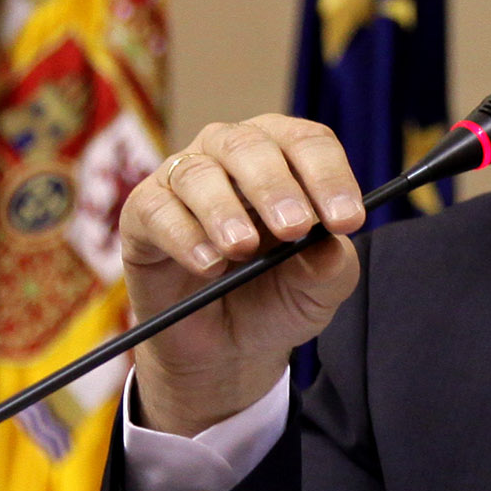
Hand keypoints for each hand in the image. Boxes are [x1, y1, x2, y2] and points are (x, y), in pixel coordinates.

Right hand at [118, 116, 366, 435]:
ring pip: (199, 173)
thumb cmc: (277, 296)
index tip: (346, 220)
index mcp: (285, 156)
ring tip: (242, 249)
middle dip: (276, 187)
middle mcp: (231, 153)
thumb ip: (330, 266)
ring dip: (223, 209)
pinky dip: (182, 235)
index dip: (329, 176)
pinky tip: (208, 265)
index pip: (309, 143)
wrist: (225, 348)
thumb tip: (328, 246)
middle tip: (293, 228)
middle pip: (252, 146)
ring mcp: (184, 179)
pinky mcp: (143, 214)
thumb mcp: (318, 290)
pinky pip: (156, 210)